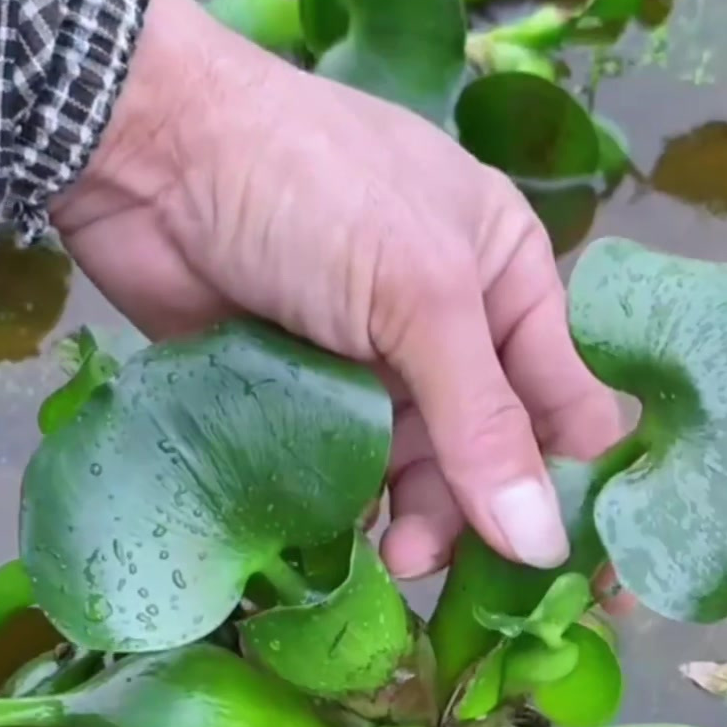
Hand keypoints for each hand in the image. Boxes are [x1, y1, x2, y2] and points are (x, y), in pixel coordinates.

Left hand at [49, 0, 623, 580]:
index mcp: (508, 278)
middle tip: (449, 563)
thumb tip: (545, 546)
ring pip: (422, 473)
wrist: (147, 153)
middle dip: (482, 513)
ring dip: (419, 521)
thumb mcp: (420, 295)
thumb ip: (483, 422)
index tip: (579, 573)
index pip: (571, 398)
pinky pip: (347, 473)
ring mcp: (374, 364)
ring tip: (394, 554)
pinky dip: (353, 509)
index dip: (579, 484)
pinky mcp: (303, 397)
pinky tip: (348, 537)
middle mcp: (451, 326)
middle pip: (495, 452)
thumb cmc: (312, 191)